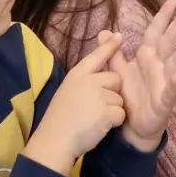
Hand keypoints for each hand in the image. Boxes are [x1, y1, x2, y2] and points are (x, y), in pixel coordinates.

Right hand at [23, 35, 125, 175]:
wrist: (54, 140)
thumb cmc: (59, 118)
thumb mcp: (68, 90)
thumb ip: (84, 81)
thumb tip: (101, 75)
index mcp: (77, 74)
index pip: (97, 56)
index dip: (109, 46)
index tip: (119, 37)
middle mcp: (88, 80)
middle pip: (116, 79)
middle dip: (112, 92)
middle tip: (95, 107)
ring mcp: (98, 95)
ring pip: (120, 99)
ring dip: (112, 110)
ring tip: (94, 119)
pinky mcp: (106, 111)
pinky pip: (121, 114)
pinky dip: (114, 123)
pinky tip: (99, 127)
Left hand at [109, 0, 175, 151]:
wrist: (132, 124)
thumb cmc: (130, 94)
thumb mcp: (118, 70)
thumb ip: (113, 52)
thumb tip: (105, 31)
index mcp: (146, 57)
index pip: (154, 33)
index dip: (162, 18)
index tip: (171, 1)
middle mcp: (158, 66)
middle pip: (169, 43)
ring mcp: (164, 83)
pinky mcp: (164, 102)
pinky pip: (170, 93)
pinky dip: (174, 85)